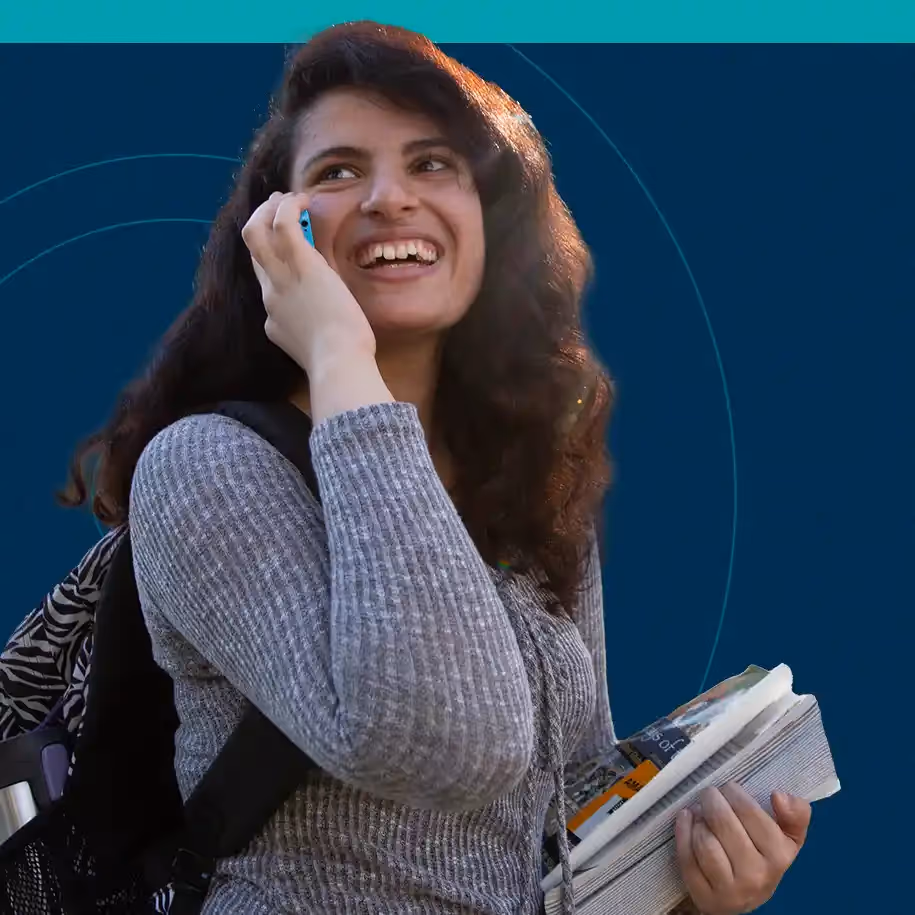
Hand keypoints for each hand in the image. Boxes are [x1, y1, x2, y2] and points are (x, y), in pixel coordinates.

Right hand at [241, 191, 375, 375]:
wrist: (339, 362)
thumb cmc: (341, 361)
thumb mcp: (318, 345)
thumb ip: (314, 329)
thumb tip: (327, 317)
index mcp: (275, 317)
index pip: (265, 282)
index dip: (275, 259)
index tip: (291, 248)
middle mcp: (270, 296)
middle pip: (253, 252)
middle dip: (260, 225)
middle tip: (276, 208)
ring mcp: (281, 280)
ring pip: (255, 232)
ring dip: (267, 210)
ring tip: (287, 198)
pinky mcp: (302, 266)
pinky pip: (283, 224)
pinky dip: (289, 207)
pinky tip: (303, 199)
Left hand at [675, 784, 810, 914]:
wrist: (745, 898)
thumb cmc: (764, 857)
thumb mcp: (787, 838)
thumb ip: (795, 814)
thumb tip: (779, 795)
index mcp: (779, 856)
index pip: (748, 811)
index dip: (733, 793)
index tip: (729, 789)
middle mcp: (755, 875)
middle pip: (722, 822)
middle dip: (712, 799)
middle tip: (710, 794)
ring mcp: (729, 890)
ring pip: (704, 840)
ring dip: (698, 819)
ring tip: (701, 813)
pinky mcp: (704, 896)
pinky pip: (687, 857)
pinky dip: (683, 832)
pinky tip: (687, 820)